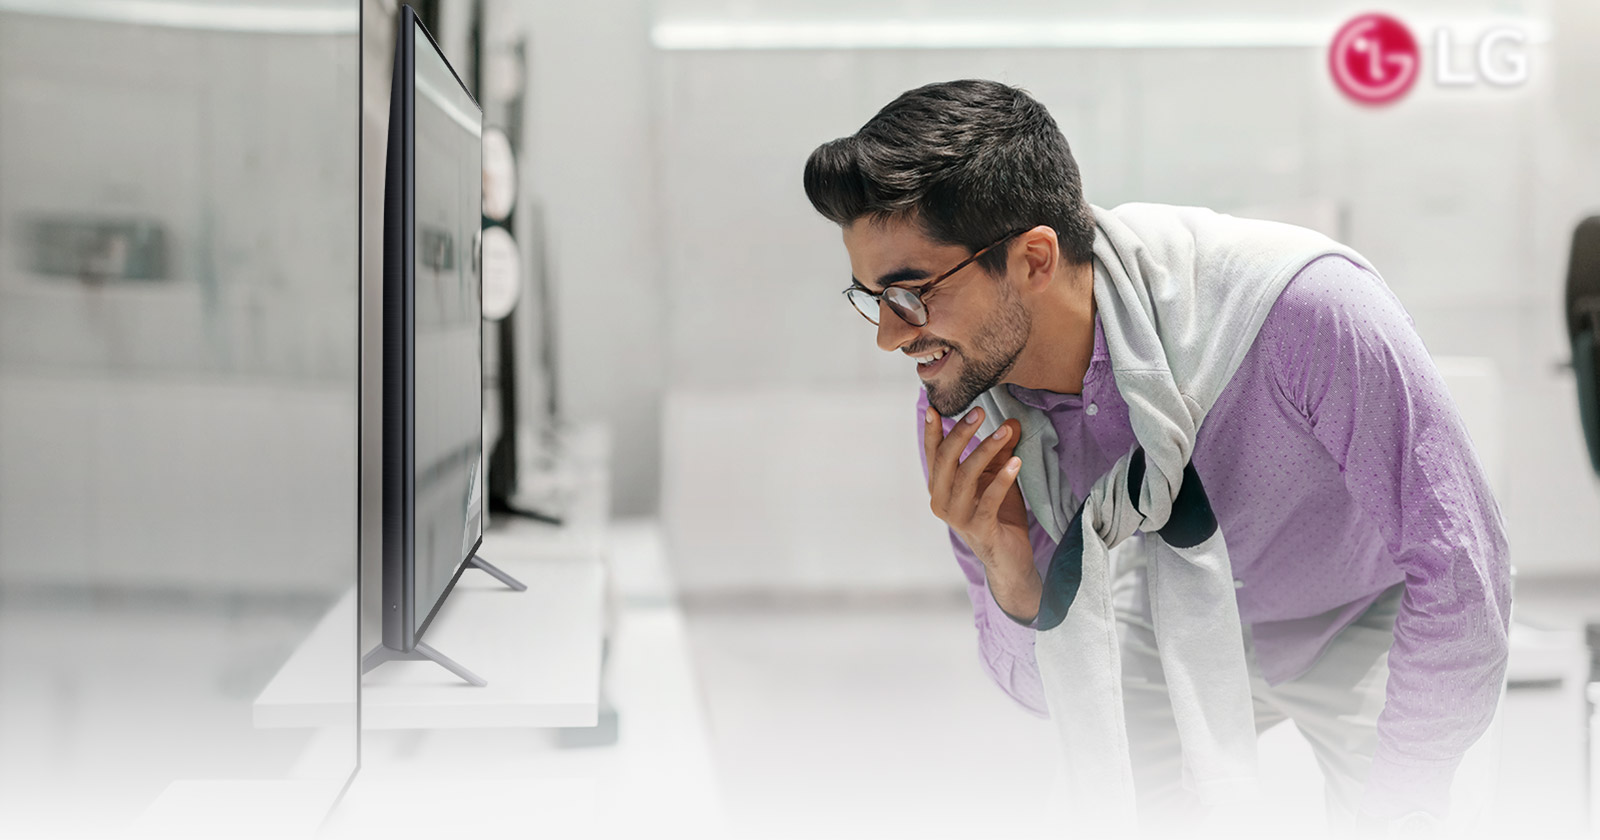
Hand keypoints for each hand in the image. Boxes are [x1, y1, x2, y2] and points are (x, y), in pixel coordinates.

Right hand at [923, 406, 1035, 616]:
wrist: (1009, 559)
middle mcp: (941, 502)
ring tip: (1005, 432)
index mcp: (940, 488)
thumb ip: (1001, 452)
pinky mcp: (979, 529)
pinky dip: (1002, 479)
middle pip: (945, 461)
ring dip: (986, 451)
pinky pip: (989, 500)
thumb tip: (1012, 421)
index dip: (933, 431)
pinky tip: (1016, 463)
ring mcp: (958, 517)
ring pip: (965, 477)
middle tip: (979, 411)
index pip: (933, 454)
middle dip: (961, 433)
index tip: (935, 407)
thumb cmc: (999, 516)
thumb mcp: (998, 478)